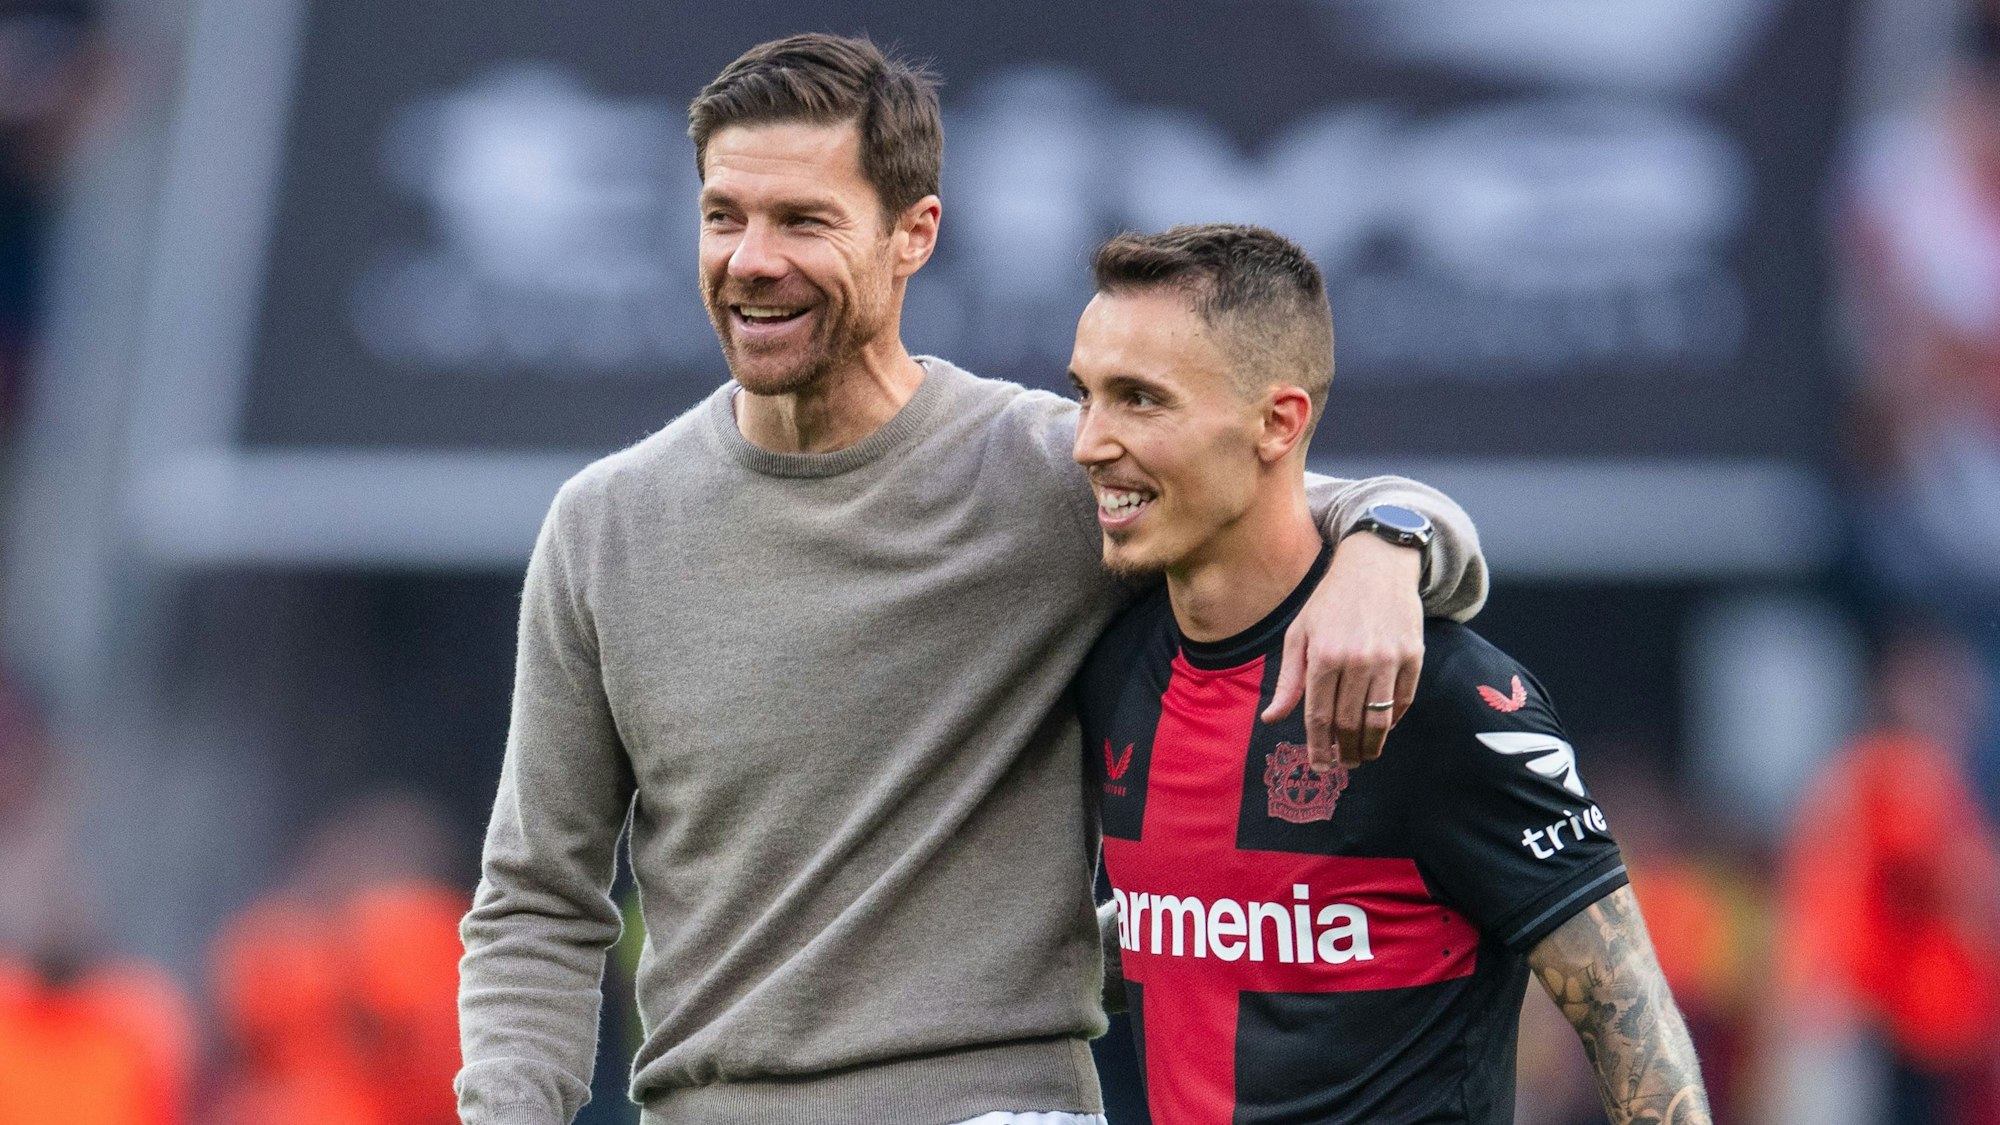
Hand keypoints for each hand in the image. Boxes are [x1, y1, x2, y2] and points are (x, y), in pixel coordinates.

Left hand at [1261, 534, 1423, 769]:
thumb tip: (1271, 719)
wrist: (1377, 564)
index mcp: (1323, 654)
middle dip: (1344, 752)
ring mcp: (1388, 659)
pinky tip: (1382, 729)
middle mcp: (1356, 659)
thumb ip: (1288, 681)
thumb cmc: (1331, 600)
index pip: (1318, 715)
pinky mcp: (1413, 656)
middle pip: (1350, 722)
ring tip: (1362, 756)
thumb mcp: (1300, 633)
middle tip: (1342, 765)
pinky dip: (1392, 720)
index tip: (1319, 766)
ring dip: (1370, 745)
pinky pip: (1403, 701)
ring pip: (1379, 719)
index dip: (1318, 746)